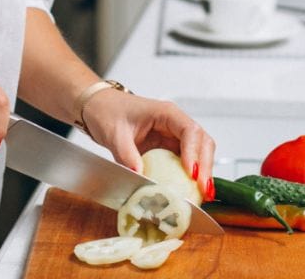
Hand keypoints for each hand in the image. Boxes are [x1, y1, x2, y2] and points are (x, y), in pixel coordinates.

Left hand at [81, 90, 215, 199]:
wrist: (99, 109)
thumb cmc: (108, 112)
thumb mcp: (115, 134)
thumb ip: (126, 155)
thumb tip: (140, 176)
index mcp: (166, 113)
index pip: (189, 130)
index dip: (193, 151)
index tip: (191, 172)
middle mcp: (175, 124)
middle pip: (202, 142)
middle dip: (205, 165)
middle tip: (204, 188)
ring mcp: (173, 137)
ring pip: (199, 153)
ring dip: (203, 172)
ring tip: (204, 194)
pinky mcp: (168, 149)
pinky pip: (186, 162)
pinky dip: (191, 177)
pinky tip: (193, 191)